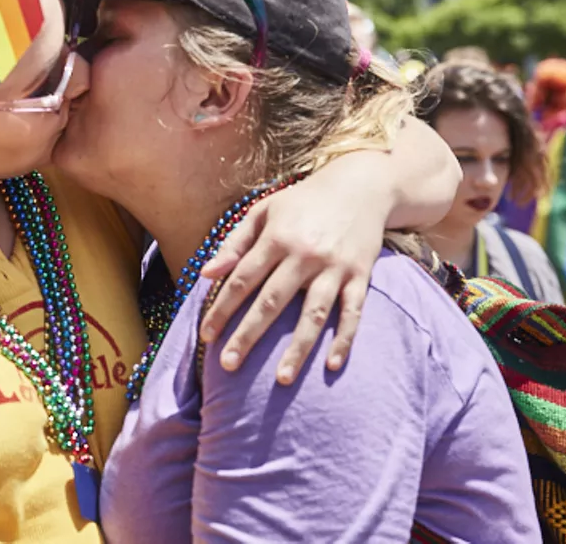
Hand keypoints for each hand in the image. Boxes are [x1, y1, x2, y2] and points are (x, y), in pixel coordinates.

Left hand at [198, 174, 387, 383]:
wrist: (360, 185)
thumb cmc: (304, 201)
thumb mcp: (264, 211)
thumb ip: (234, 243)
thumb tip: (205, 274)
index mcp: (277, 237)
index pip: (242, 279)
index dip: (222, 308)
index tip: (206, 336)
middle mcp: (304, 254)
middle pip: (272, 301)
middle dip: (248, 335)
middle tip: (228, 366)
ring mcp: (334, 267)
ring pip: (313, 314)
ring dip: (298, 347)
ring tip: (282, 380)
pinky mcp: (360, 275)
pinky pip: (353, 312)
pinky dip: (344, 338)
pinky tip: (331, 364)